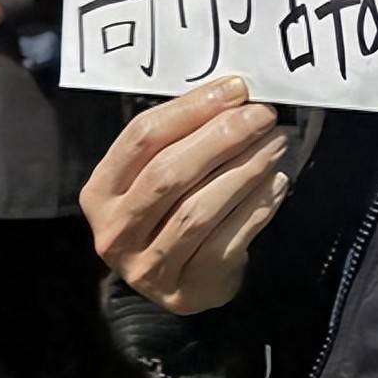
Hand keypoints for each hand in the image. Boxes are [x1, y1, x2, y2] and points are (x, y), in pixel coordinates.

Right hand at [80, 76, 290, 314]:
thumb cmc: (169, 213)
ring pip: (198, 209)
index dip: (191, 109)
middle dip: (222, 138)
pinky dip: (256, 207)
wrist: (180, 282)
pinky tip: (276, 182)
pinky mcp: (188, 288)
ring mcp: (149, 266)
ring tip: (275, 145)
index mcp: (101, 192)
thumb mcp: (155, 177)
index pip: (142, 138)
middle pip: (169, 173)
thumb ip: (180, 139)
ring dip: (244, 170)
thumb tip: (234, 96)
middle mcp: (116, 231)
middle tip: (262, 116)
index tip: (235, 89)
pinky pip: (226, 241)